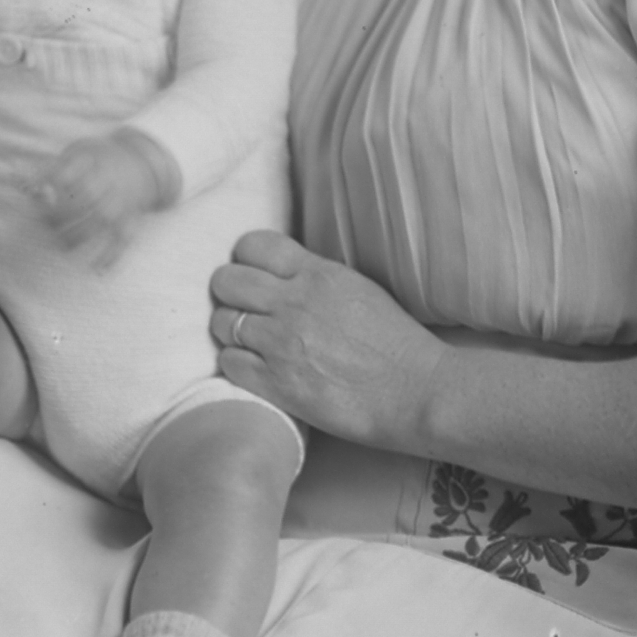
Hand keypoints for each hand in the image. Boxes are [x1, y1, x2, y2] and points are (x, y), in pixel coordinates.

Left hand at [33, 129, 179, 268]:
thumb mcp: (73, 154)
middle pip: (84, 197)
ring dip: (78, 235)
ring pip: (102, 218)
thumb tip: (21, 186)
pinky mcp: (131, 216)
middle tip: (46, 223)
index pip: (67, 173)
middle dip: (60, 214)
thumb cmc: (95, 160)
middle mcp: (109, 178)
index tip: (37, 194)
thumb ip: (46, 171)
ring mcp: (123, 198)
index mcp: (91, 159)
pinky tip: (98, 270)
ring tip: (62, 244)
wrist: (141, 161)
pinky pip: (124, 237)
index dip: (49, 186)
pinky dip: (112, 254)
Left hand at [209, 232, 444, 449]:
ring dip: (231, 330)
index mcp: (317, 274)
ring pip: (222, 322)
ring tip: (250, 341)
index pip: (253, 245)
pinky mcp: (276, 384)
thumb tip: (281, 273)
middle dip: (230, 292)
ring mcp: (281, 344)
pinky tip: (256, 367)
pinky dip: (236, 363)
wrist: (415, 391)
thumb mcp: (358, 288)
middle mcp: (293, 303)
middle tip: (243, 308)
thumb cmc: (395, 342)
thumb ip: (315, 276)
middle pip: (226, 281)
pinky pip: (228, 362)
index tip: (252, 273)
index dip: (245, 259)